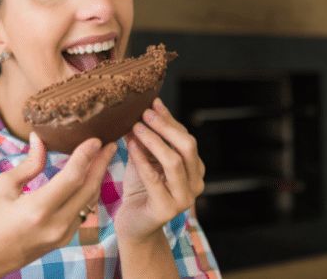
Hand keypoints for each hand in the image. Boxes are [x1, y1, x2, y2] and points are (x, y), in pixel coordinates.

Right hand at [0, 132, 117, 278]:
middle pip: (88, 189)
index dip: (86, 155)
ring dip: (97, 179)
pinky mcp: (61, 241)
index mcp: (38, 209)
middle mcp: (55, 225)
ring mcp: (61, 236)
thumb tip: (40, 140)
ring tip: (102, 158)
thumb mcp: (2, 187)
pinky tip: (87, 180)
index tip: (95, 139)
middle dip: (101, 164)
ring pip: (88, 202)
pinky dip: (87, 194)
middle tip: (110, 145)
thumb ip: (29, 165)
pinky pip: (82, 213)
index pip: (72, 177)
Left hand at [114, 98, 204, 241]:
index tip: (152, 102)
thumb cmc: (140, 188)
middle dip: (166, 126)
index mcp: (195, 169)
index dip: (169, 119)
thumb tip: (149, 106)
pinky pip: (154, 178)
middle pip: (187, 147)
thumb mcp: (147, 157)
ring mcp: (184, 198)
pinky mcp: (167, 210)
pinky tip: (130, 145)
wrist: (134, 223)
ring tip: (136, 126)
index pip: (185, 137)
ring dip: (154, 140)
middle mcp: (196, 183)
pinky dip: (142, 159)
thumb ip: (151, 137)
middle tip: (145, 113)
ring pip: (174, 162)